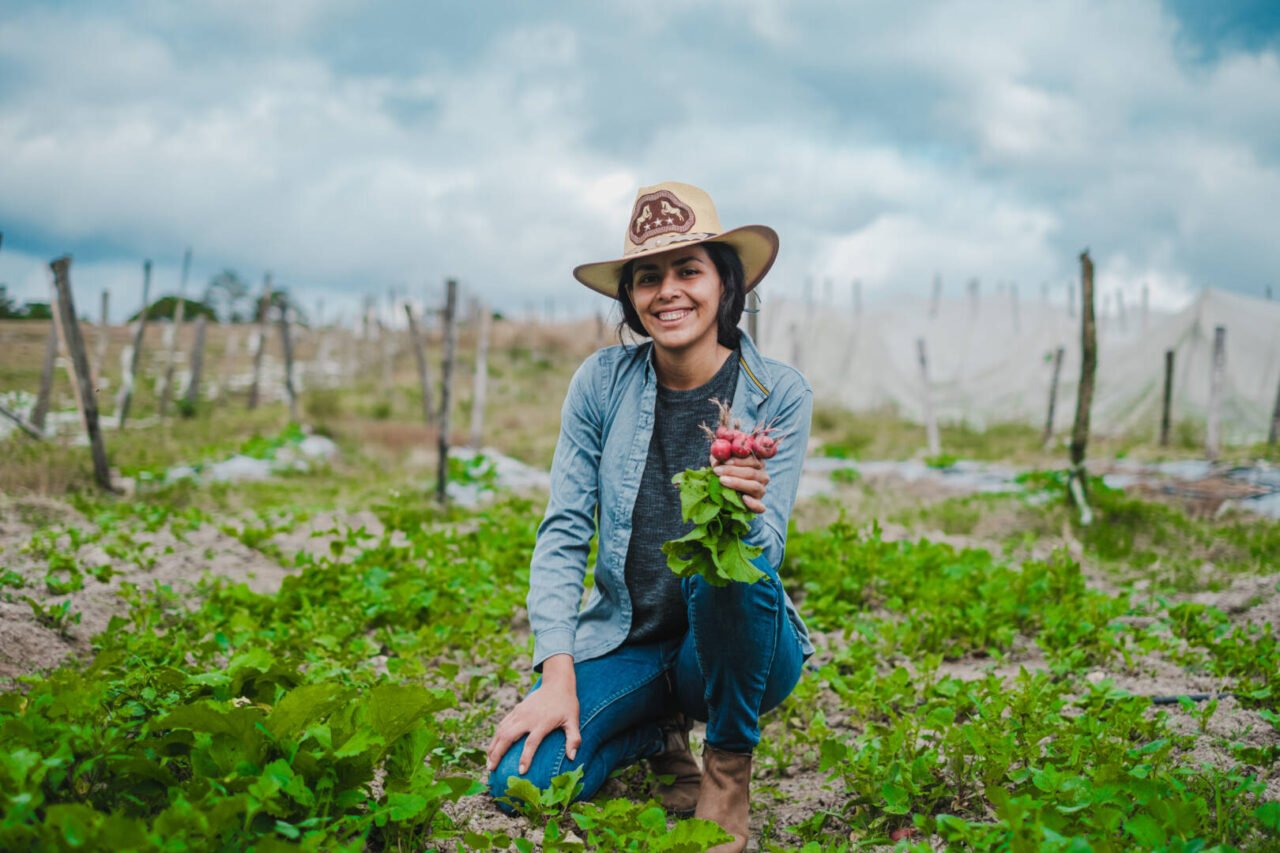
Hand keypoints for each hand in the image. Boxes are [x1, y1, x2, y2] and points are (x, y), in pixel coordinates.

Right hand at [486, 656, 580, 775]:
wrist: (557, 683)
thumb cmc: (566, 704)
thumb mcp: (573, 720)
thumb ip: (574, 739)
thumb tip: (572, 758)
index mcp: (542, 723)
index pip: (531, 743)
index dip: (525, 758)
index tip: (521, 771)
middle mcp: (527, 718)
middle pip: (508, 737)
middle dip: (498, 754)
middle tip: (491, 769)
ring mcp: (519, 713)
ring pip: (501, 731)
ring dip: (493, 747)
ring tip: (488, 762)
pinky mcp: (516, 710)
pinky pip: (502, 724)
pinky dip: (495, 737)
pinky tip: (492, 747)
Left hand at [711, 451, 768, 513]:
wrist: (725, 494)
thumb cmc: (724, 473)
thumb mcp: (722, 462)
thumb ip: (722, 455)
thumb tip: (717, 452)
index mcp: (757, 463)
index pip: (752, 459)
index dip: (738, 460)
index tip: (725, 461)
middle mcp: (762, 476)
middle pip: (751, 472)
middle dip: (732, 471)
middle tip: (717, 470)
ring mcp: (761, 491)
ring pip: (754, 486)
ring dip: (738, 483)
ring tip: (722, 480)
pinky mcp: (758, 505)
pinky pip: (760, 507)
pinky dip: (753, 504)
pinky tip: (744, 499)